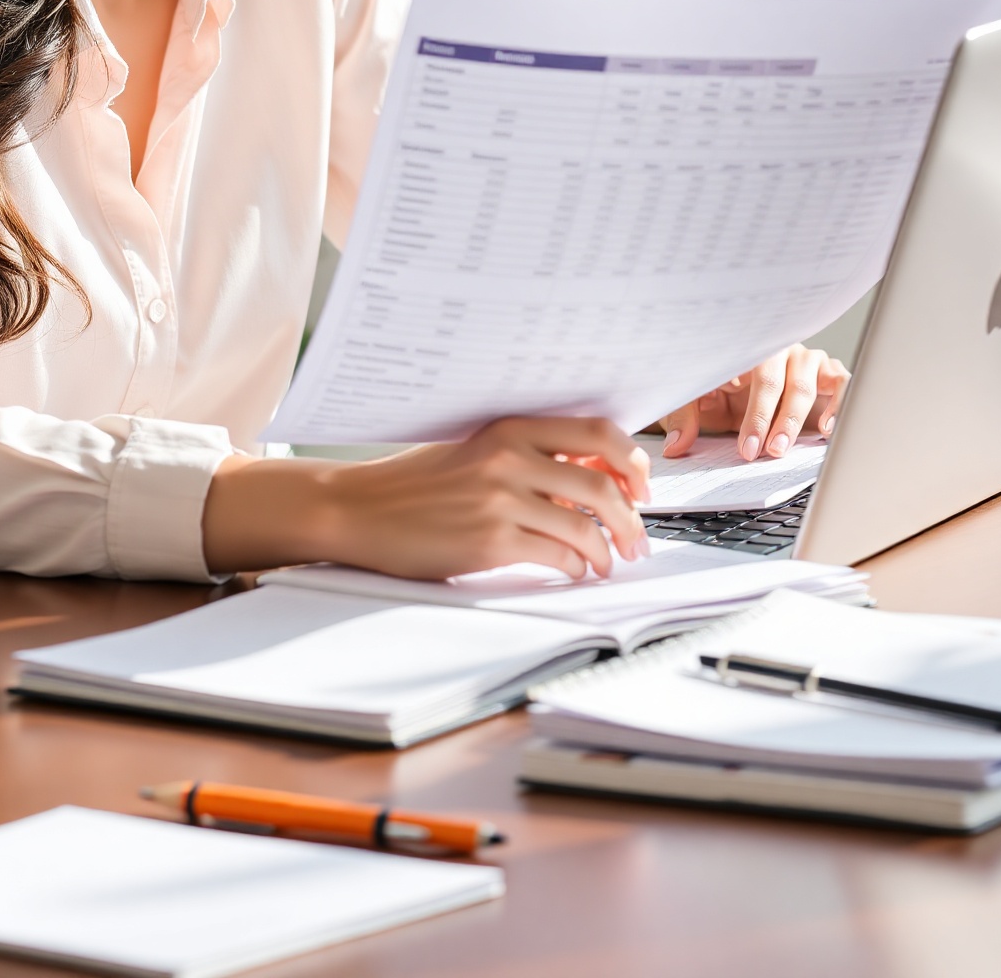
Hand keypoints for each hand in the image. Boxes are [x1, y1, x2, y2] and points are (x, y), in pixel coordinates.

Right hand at [201, 418, 651, 581]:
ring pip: (587, 525)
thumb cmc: (415, 485)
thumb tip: (592, 471)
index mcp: (507, 428)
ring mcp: (500, 499)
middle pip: (603, 482)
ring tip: (607, 562)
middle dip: (633, 517)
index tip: (640, 485)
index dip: (631, 461)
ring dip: (609, 550)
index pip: (596, 430)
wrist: (360, 509)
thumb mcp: (473, 453)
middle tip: (637, 537)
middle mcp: (508, 457)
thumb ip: (526, 456)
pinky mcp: (491, 541)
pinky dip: (575, 569)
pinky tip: (571, 572)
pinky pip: (557, 556)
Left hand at [659, 345, 849, 462]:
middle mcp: (773, 351)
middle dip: (767, 419)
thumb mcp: (696, 400)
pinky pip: (840, 382)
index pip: (742, 373)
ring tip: (782, 447)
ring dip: (793, 418)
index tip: (744, 445)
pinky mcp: (827, 372)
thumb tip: (676, 446)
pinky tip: (827, 428)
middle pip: (773, 381)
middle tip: (760, 451)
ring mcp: (802, 359)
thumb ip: (684, 418)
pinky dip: (838, 403)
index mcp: (740, 351)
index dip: (746, 412)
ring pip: (804, 384)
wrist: (740, 387)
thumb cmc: (719, 388)